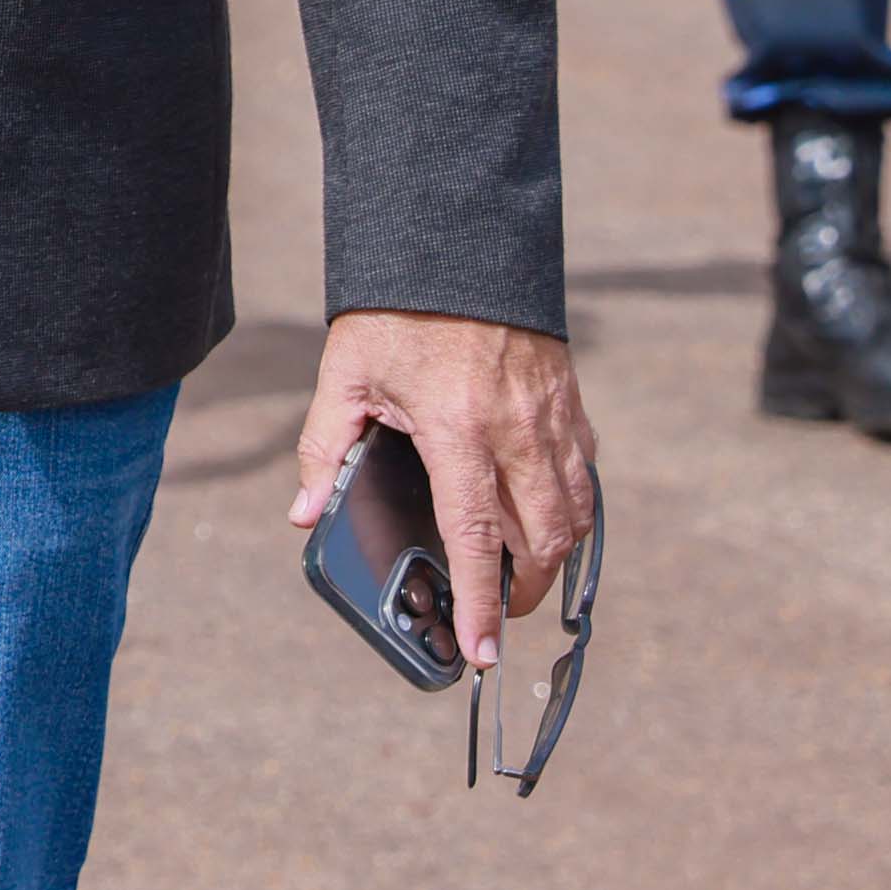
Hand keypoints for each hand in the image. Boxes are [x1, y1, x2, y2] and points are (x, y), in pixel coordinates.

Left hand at [288, 309, 594, 667]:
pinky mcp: (570, 401)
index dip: (480, 601)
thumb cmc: (395, 311)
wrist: (456, 241)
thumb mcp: (345, 376)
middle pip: (541, 540)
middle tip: (498, 612)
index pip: (475, 538)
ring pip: (575, 514)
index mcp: (456, 429)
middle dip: (525, 591)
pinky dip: (573, 507)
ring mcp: (551, 416)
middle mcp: (514, 431)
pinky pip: (584, 472)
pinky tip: (544, 515)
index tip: (485, 649)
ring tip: (521, 575)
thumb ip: (325, 449)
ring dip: (554, 555)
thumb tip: (306, 514)